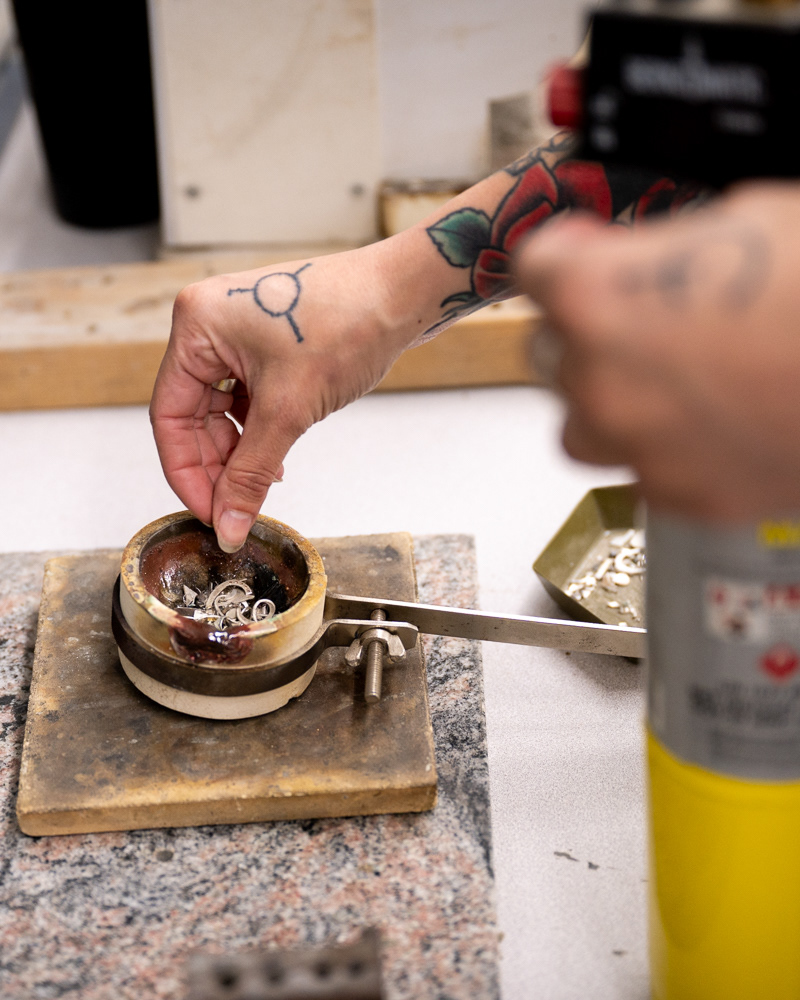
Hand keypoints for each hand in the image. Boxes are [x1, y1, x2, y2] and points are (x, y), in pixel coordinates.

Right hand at [150, 247, 412, 550]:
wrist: (404, 294)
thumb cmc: (349, 325)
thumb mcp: (290, 410)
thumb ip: (251, 472)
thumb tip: (229, 523)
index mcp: (197, 325)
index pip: (169, 416)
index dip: (186, 472)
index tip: (209, 514)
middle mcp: (209, 324)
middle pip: (193, 416)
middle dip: (215, 466)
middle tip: (235, 511)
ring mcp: (239, 333)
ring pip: (221, 411)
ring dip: (239, 453)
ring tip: (260, 486)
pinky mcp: (267, 343)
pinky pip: (247, 399)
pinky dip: (258, 432)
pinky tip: (275, 460)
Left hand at [514, 182, 799, 520]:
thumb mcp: (746, 220)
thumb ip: (665, 246)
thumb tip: (645, 256)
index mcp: (595, 295)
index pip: (536, 267)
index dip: (568, 253)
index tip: (589, 250)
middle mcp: (596, 379)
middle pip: (548, 350)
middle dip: (585, 328)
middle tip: (640, 315)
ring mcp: (634, 446)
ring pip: (579, 423)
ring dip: (607, 397)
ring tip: (667, 377)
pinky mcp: (679, 496)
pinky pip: (639, 468)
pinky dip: (658, 445)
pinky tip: (710, 420)